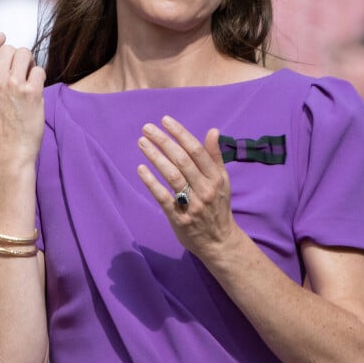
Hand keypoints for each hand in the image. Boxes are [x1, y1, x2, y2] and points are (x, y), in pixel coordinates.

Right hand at [0, 32, 45, 162]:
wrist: (9, 151)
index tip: (2, 37)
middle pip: (8, 49)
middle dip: (15, 54)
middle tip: (19, 65)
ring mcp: (14, 85)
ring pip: (25, 54)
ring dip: (28, 61)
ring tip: (29, 72)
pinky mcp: (32, 92)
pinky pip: (39, 70)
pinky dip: (39, 75)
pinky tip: (36, 85)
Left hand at [137, 115, 238, 258]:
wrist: (219, 242)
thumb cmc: (218, 207)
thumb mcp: (222, 181)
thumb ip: (215, 157)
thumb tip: (213, 131)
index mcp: (216, 178)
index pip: (196, 151)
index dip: (180, 134)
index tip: (165, 121)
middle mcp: (205, 189)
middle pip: (182, 160)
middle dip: (163, 141)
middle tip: (147, 128)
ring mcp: (192, 204)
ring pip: (172, 176)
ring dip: (155, 157)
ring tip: (142, 143)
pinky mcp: (179, 218)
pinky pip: (163, 197)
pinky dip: (151, 182)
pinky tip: (141, 169)